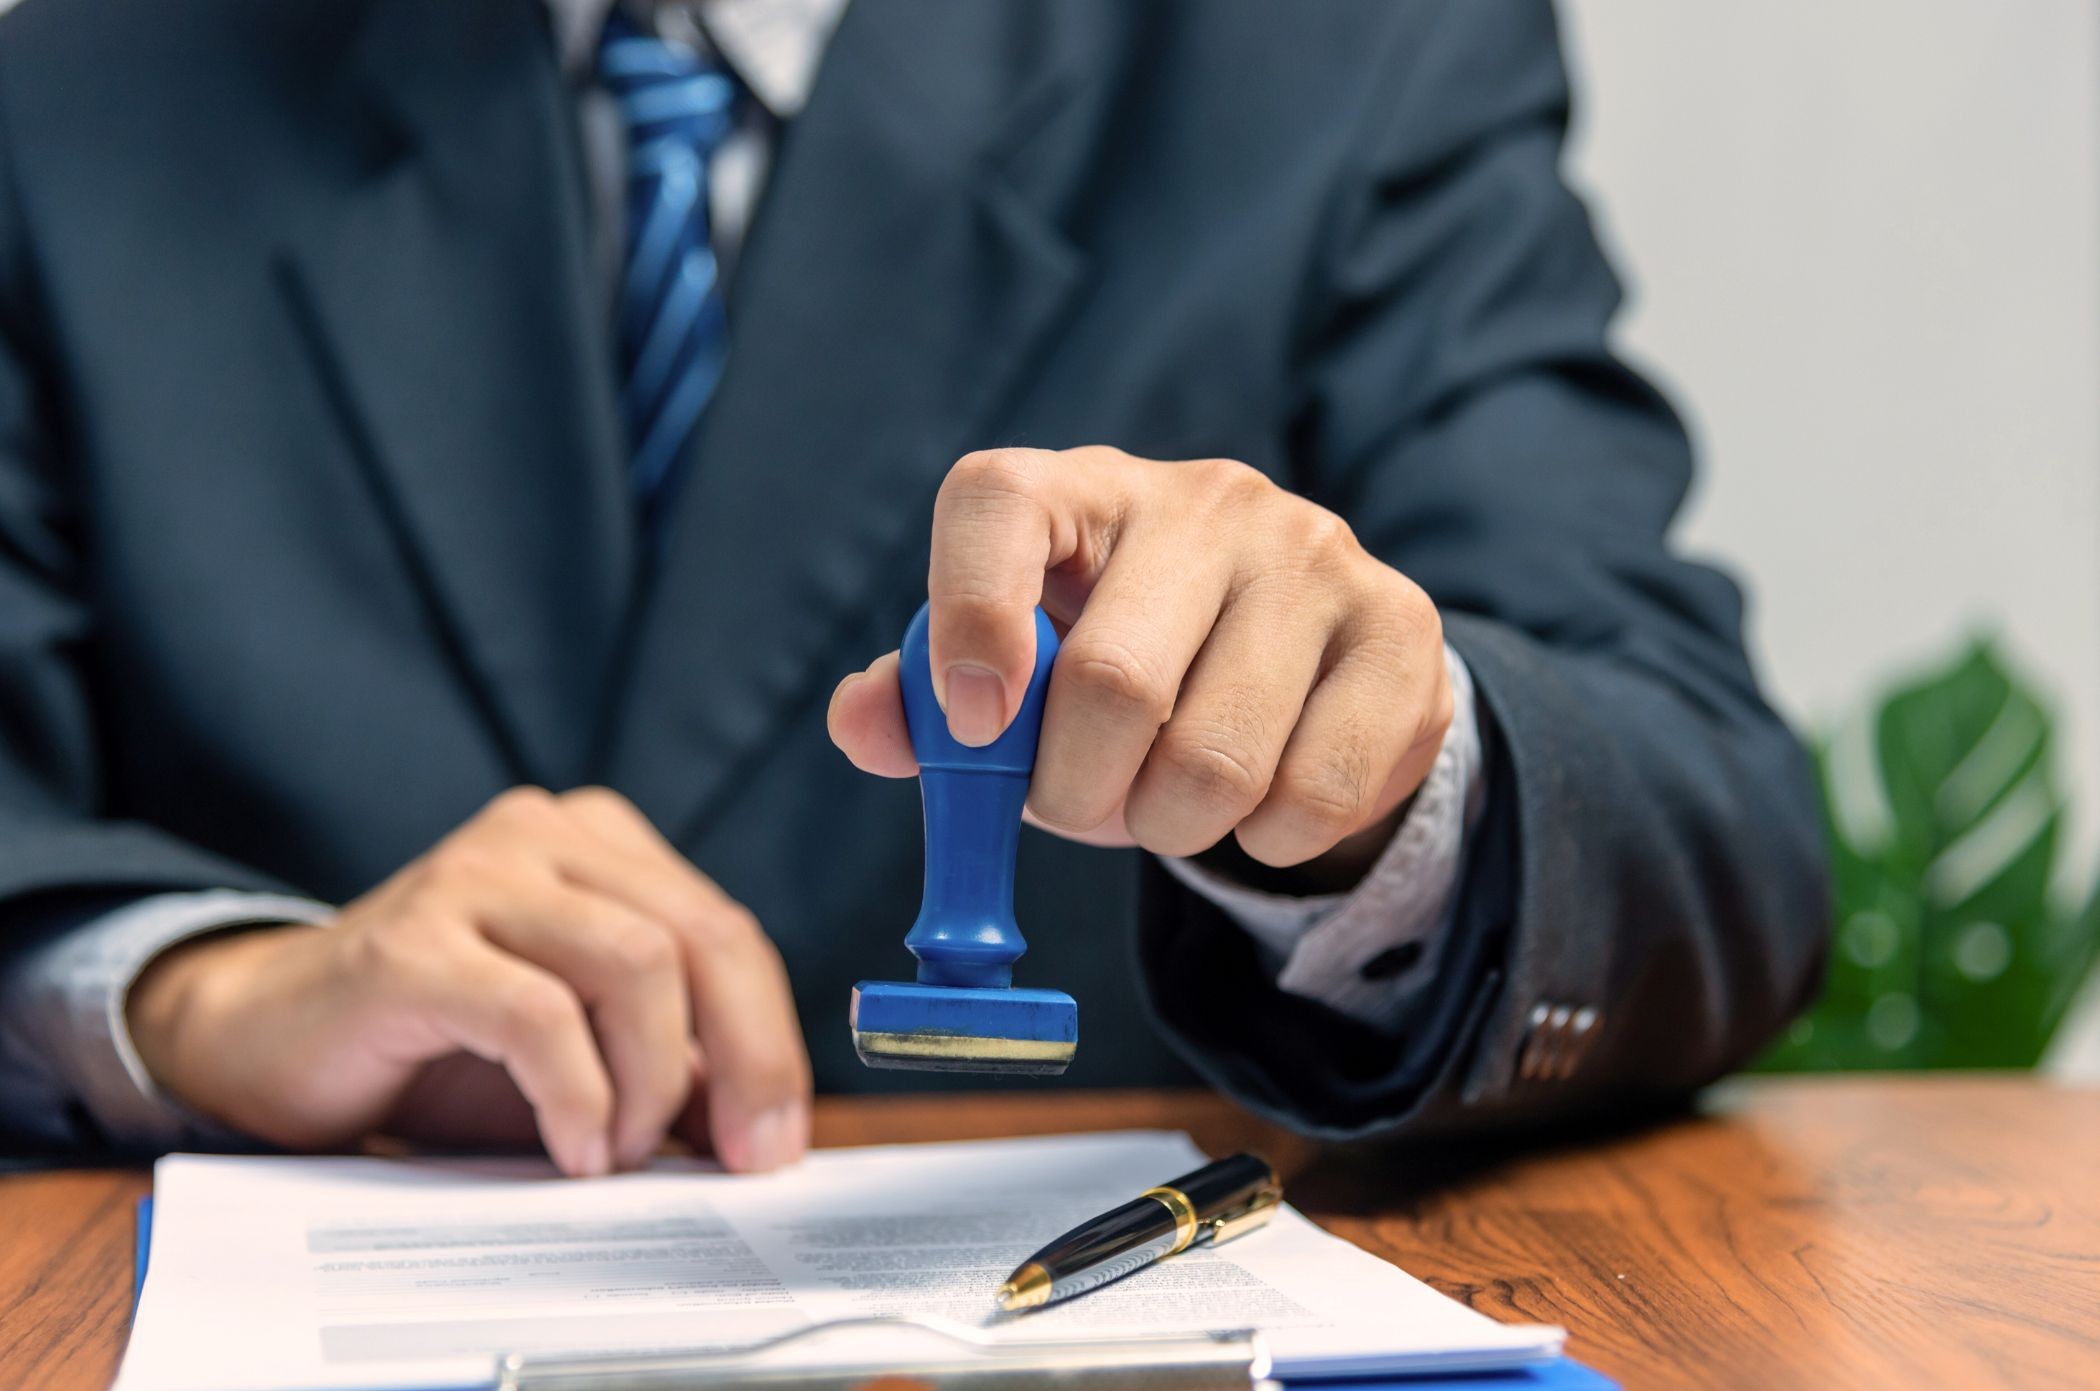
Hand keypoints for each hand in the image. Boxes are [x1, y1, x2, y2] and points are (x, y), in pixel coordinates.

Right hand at [127, 788, 810, 1176]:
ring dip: (650, 1079)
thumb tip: (765, 1127)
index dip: (770, 1039)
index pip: (726, 931)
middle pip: (700, 936)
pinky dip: (576, 1093)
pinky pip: (538, 1013)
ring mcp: (474, 876)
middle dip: (745, 1059)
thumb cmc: (438, 1045)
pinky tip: (573, 1147)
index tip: (777, 1138)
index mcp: (599, 842)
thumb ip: (669, 1065)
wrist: (268, 1038)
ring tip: (620, 1151)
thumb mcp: (581, 1051)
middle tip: (742, 1157)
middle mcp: (542, 835)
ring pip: (636, 962)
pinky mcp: (411, 944)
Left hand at [829, 447, 1452, 882]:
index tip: (971, 728)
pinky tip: (1260, 801)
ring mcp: (1316, 553)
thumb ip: (923, 701)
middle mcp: (1205, 500)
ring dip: (1171, 828)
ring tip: (1170, 803)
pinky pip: (1315, 793)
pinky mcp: (1402, 628)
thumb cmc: (1126, 661)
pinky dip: (1266, 840)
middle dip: (1077, 792)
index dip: (966, 620)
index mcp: (1081, 490)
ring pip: (1217, 760)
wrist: (1302, 658)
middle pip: (1113, 681)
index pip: (997, 506)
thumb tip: (864, 722)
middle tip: (1081, 807)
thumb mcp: (1018, 674)